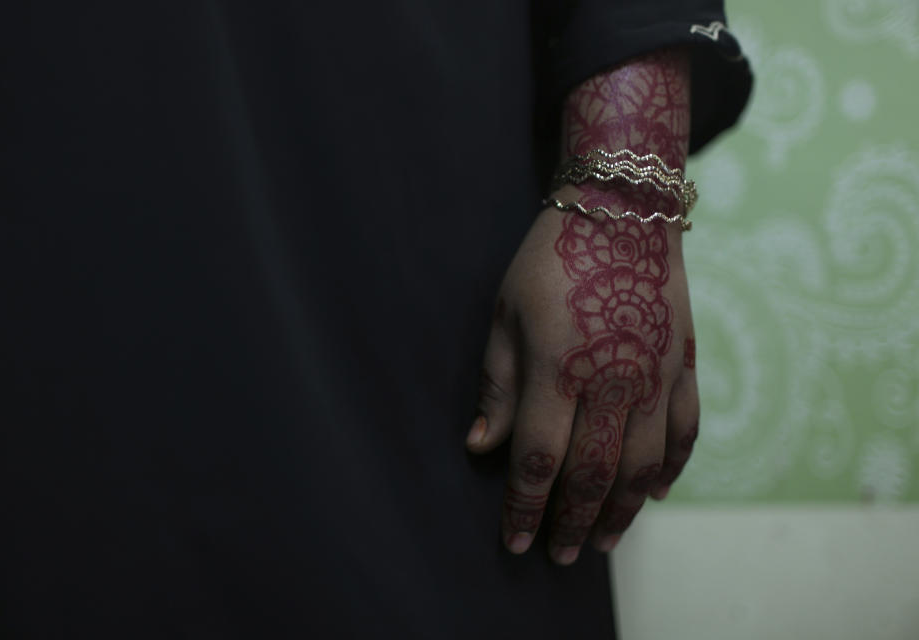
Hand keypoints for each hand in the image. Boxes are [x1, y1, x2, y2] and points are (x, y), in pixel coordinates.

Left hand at [466, 185, 699, 564]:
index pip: (539, 459)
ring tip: (603, 541)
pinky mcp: (685, 366)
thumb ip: (498, 386)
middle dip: (573, 521)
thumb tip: (479, 447)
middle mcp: (614, 381)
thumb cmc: (551, 260)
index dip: (525, 507)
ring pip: (644, 466)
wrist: (623, 211)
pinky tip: (656, 494)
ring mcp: (658, 376)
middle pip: (595, 474)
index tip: (515, 541)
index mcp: (560, 369)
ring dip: (623, 510)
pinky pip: (685, 432)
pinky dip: (671, 469)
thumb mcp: (506, 315)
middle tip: (558, 554)